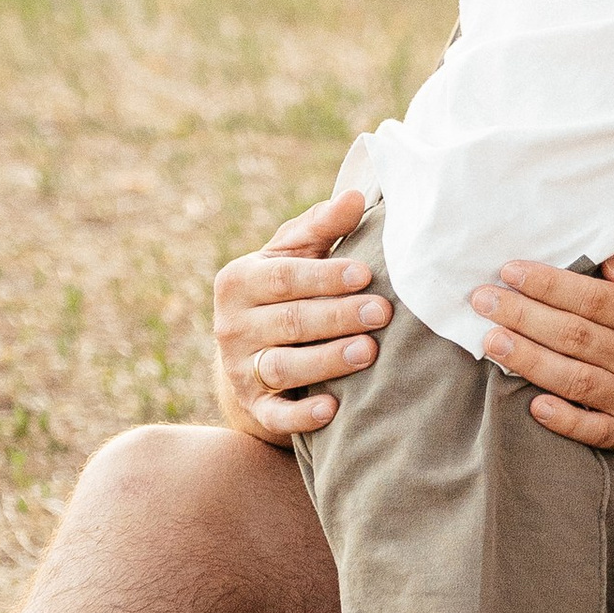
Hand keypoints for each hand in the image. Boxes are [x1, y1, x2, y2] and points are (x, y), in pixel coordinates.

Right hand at [212, 190, 392, 440]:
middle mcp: (231, 325)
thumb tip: (356, 197)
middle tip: (382, 313)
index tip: (366, 273)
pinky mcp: (253, 408)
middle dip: (337, 316)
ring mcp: (239, 369)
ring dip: (326, 361)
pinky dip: (301, 415)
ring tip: (368, 352)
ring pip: (283, 366)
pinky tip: (331, 409)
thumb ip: (322, 227)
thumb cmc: (286, 290)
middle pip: (289, 321)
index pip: (283, 277)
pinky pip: (275, 415)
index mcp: (239, 280)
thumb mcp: (294, 255)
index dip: (324, 276)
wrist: (254, 350)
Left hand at [470, 235, 613, 448]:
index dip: (550, 285)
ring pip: (575, 381)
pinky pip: (592, 431)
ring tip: (490, 341)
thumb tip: (612, 264)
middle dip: (524, 316)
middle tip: (483, 300)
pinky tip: (532, 405)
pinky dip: (562, 421)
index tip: (510, 271)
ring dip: (529, 361)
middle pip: (575, 337)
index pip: (596, 299)